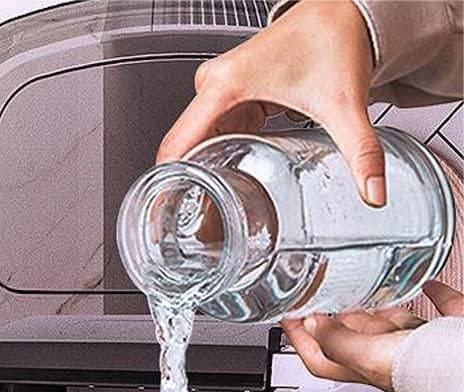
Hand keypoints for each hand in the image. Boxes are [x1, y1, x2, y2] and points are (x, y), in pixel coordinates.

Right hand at [158, 0, 386, 204]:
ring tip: (202, 215)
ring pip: (192, 145)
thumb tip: (372, 192)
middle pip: (180, 149)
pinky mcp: (227, 96)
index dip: (165, 185)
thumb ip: (360, 152)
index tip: (160, 215)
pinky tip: (219, 183)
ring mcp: (217, 90)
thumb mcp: (343, 104)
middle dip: (182, 189)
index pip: (177, 145)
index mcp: (225, 86)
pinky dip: (210, 160)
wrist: (343, 11)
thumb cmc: (334, 41)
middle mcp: (213, 85)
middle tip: (188, 230)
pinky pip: (207, 135)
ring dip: (196, 177)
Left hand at [281, 281, 461, 390]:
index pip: (321, 358)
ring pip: (393, 326)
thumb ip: (337, 341)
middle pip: (355, 340)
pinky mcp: (451, 329)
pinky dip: (432, 294)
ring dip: (379, 310)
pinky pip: (440, 308)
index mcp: (366, 367)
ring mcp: (421, 344)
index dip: (298, 340)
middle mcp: (391, 358)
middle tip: (321, 300)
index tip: (286, 318)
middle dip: (336, 321)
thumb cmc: (427, 370)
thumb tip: (312, 324)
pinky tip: (428, 283)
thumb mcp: (367, 354)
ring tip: (365, 291)